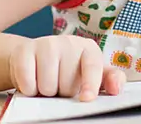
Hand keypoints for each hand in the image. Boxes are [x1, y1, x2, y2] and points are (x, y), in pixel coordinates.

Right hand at [9, 35, 125, 100]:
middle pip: (67, 84)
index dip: (90, 84)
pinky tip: (32, 79)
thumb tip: (116, 88)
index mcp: (89, 48)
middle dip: (62, 91)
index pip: (93, 67)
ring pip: (47, 86)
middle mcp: (69, 42)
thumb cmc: (68, 69)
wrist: (35, 57)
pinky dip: (28, 88)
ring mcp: (46, 43)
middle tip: (60, 84)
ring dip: (45, 91)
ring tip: (47, 82)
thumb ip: (108, 80)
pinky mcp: (24, 51)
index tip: (86, 98)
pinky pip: (27, 82)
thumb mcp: (91, 73)